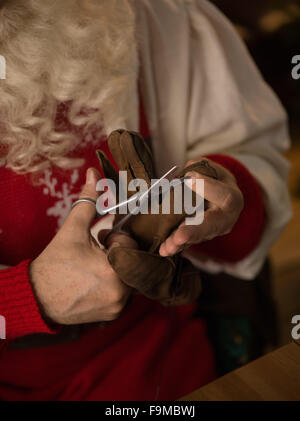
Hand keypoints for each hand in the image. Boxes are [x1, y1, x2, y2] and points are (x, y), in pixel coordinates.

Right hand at [30, 168, 135, 324]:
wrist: (36, 297)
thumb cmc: (55, 262)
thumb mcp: (73, 230)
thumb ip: (88, 200)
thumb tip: (94, 174)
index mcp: (114, 270)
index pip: (130, 245)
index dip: (116, 238)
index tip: (101, 239)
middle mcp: (121, 292)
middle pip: (132, 261)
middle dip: (117, 253)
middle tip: (97, 251)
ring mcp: (118, 306)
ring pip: (129, 277)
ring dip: (117, 268)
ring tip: (94, 266)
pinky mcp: (113, 315)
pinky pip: (123, 293)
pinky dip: (114, 284)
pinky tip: (94, 281)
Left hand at [159, 158, 243, 256]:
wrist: (220, 194)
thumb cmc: (213, 179)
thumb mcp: (210, 168)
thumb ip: (199, 168)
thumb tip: (188, 176)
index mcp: (231, 198)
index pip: (223, 196)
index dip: (207, 187)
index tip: (190, 179)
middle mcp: (225, 219)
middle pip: (210, 226)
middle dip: (193, 231)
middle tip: (179, 236)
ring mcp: (212, 231)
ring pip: (196, 238)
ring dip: (179, 243)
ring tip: (167, 247)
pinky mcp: (199, 237)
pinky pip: (187, 243)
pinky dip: (175, 247)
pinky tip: (164, 250)